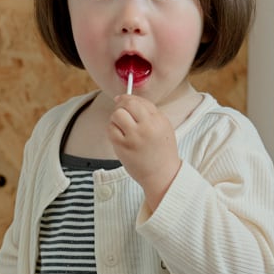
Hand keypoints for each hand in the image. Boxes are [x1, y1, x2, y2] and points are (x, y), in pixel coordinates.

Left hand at [108, 95, 179, 211]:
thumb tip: (123, 99)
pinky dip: (112, 130)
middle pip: (128, 104)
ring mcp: (134, 136)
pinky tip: (119, 136)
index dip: (128, 98)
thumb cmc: (161, 151)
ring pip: (117, 114)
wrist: (163, 175)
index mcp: (159, 120)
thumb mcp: (163, 127)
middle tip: (121, 111)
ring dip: (116, 118)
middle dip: (121, 105)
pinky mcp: (123, 146)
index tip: (123, 101)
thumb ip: (148, 112)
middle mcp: (148, 126)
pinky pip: (110, 129)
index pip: (140, 100)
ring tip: (121, 126)